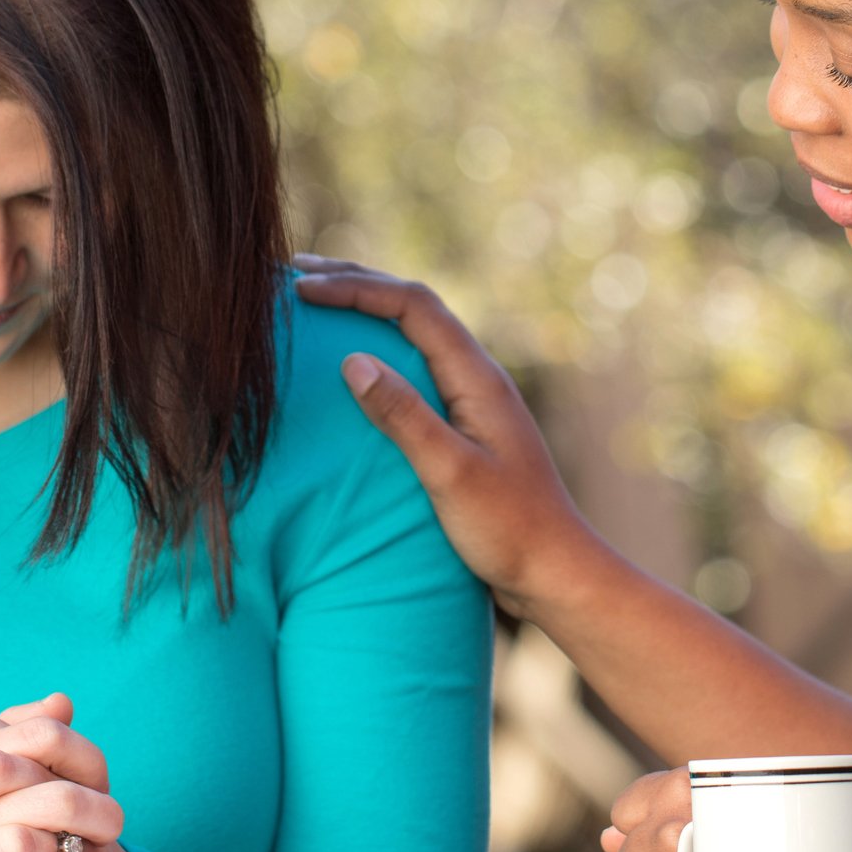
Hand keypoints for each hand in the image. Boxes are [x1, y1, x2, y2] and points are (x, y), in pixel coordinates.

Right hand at [292, 255, 606, 617]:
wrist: (555, 574)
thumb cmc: (509, 530)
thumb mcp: (451, 474)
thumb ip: (405, 417)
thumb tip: (352, 361)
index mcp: (478, 377)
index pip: (413, 306)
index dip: (357, 288)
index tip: (302, 290)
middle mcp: (476, 377)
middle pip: (413, 308)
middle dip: (356, 284)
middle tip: (296, 277)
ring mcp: (470, 399)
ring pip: (413, 335)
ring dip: (365, 311)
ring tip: (313, 304)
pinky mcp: (462, 425)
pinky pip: (413, 368)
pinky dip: (375, 352)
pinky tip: (347, 367)